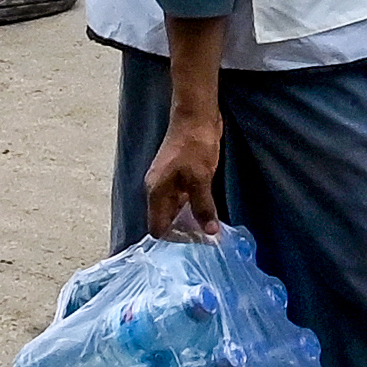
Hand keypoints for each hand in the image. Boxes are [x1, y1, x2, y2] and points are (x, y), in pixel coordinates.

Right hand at [143, 102, 225, 238]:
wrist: (197, 115)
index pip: (157, 227)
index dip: (170, 241)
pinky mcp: (184, 177)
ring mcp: (172, 183)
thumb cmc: (194, 145)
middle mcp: (160, 190)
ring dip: (191, 222)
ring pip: (178, 211)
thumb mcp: (200, 178)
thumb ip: (203, 206)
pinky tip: (210, 217)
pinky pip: (187, 200)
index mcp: (156, 192)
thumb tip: (209, 233)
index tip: (190, 251)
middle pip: (167, 221)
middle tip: (204, 248)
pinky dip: (196, 209)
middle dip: (183, 234)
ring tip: (209, 237)